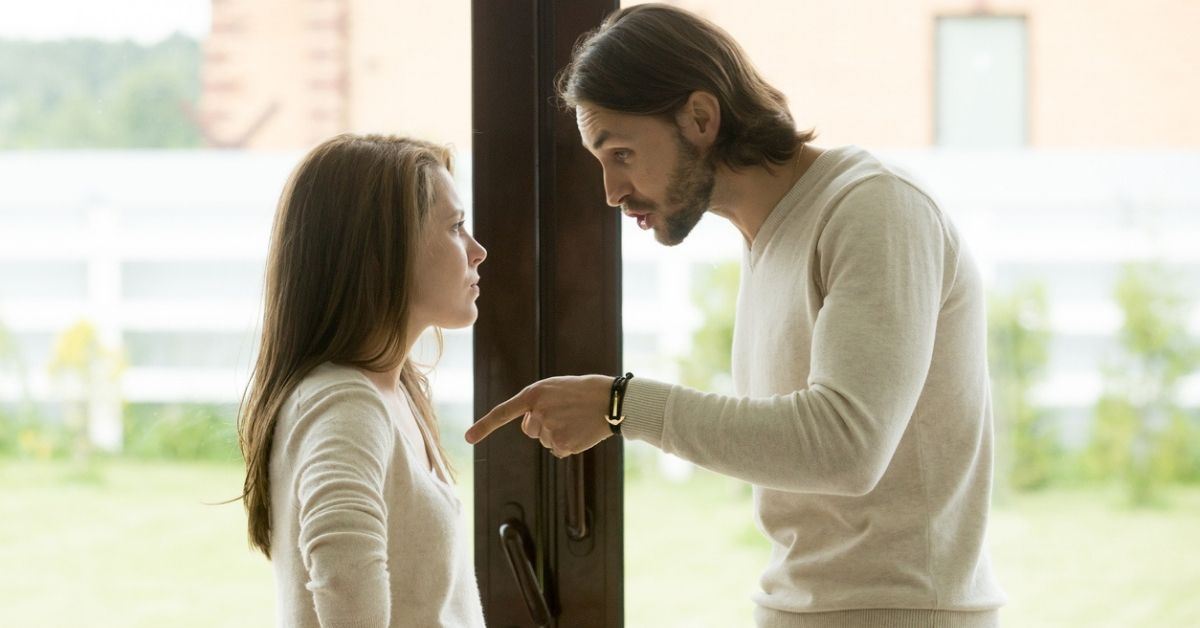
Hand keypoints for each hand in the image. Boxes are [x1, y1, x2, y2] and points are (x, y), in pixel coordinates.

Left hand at [465, 375, 614, 456]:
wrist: (611, 400)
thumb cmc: (584, 391)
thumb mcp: (555, 389)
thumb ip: (538, 403)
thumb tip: (530, 427)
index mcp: (534, 394)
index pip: (503, 413)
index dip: (484, 426)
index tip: (467, 439)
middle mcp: (538, 412)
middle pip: (531, 430)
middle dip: (543, 425)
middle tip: (566, 412)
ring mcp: (550, 430)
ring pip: (546, 441)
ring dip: (559, 434)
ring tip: (577, 419)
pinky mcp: (562, 445)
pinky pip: (558, 451)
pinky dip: (569, 445)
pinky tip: (581, 431)